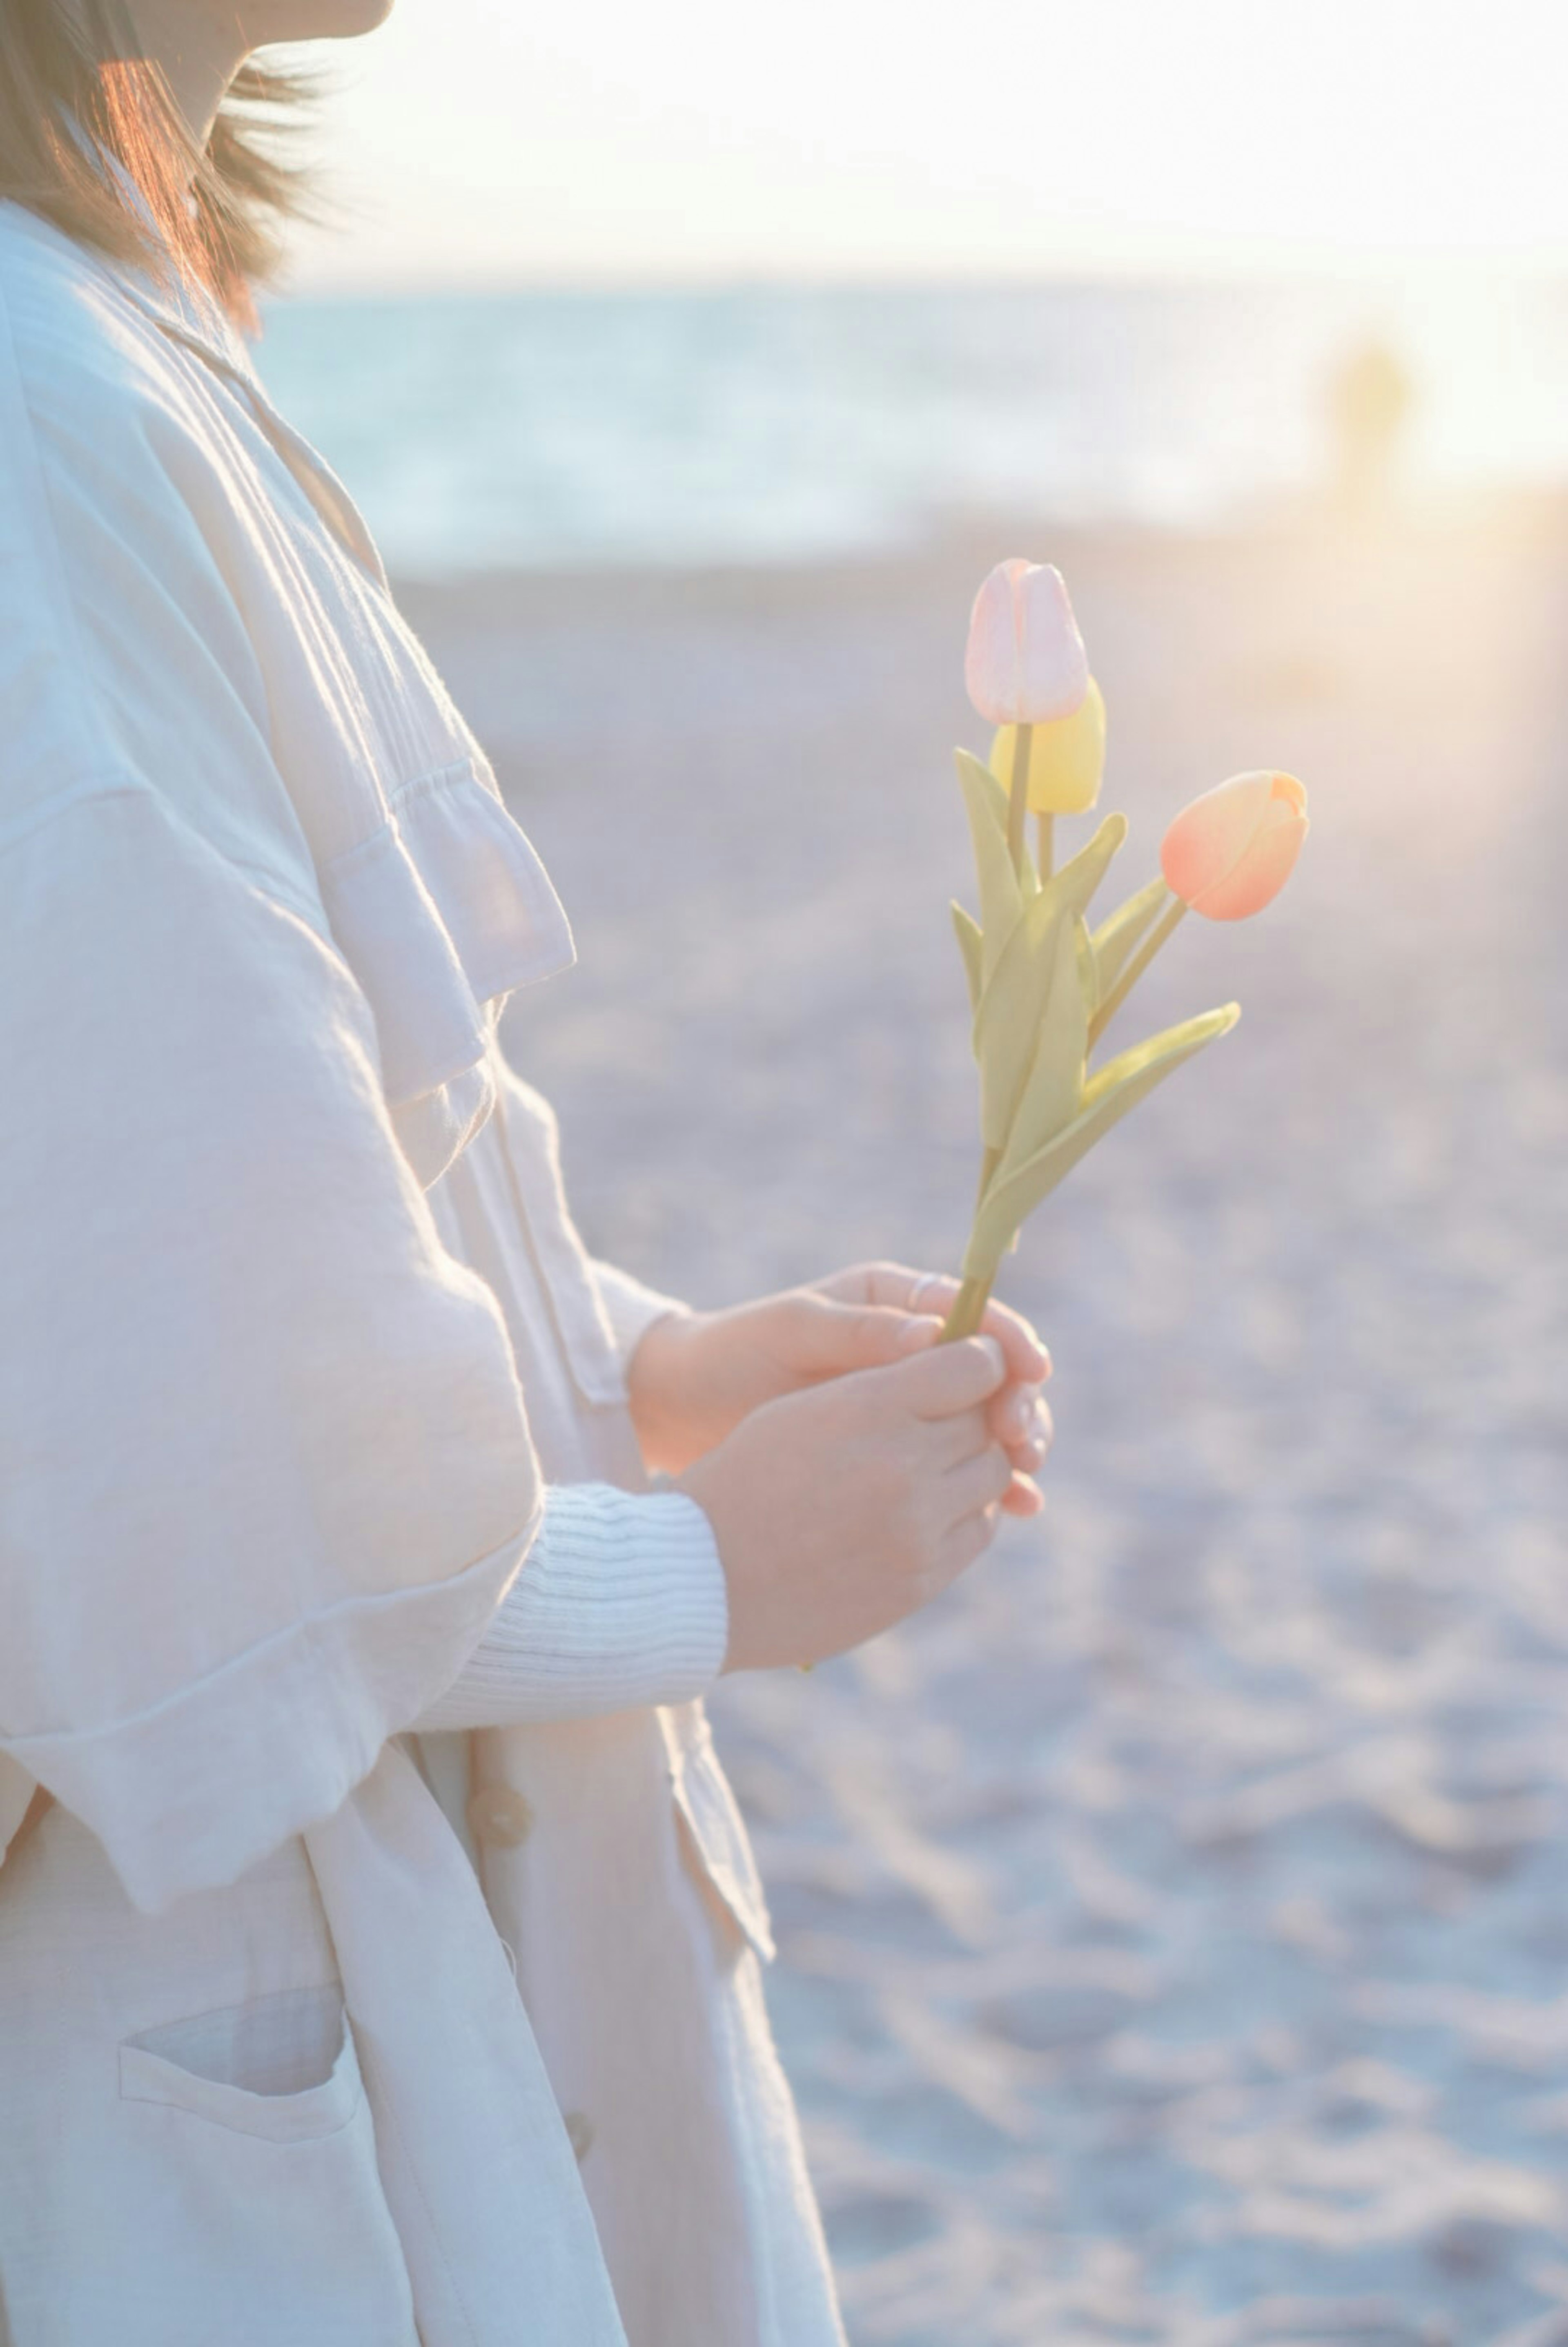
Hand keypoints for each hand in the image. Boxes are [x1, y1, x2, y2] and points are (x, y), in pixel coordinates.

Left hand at [626, 1260, 1052, 1506]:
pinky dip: (995, 1483)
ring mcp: (915, 1407)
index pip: (975, 1316)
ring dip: (1016, 1443)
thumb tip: (933, 1333)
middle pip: (996, 1373)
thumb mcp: (794, 1332)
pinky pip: (964, 1466)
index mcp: (898, 1305)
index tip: (1031, 1367)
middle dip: (1020, 1400)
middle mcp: (919, 1352)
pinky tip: (1016, 1506)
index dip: (1010, 1341)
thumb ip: (861, 1332)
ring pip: (988, 1421)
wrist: (691, 1407)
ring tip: (1025, 1470)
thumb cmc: (738, 1353)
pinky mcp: (906, 1453)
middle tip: (1021, 1434)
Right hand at [678, 1335, 1021, 1670]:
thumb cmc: (744, 1480)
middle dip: (975, 1413)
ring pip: (994, 1476)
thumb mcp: (801, 1408)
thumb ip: (881, 1387)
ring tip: (934, 1465)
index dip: (983, 1358)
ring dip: (975, 1463)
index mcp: (869, 1407)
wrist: (704, 1580)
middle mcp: (903, 1465)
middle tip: (949, 1416)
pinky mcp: (920, 1579)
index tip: (973, 1363)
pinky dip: (966, 1513)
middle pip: (987, 1421)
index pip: (977, 1365)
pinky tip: (929, 1509)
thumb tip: (951, 1369)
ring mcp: (917, 1529)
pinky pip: (978, 1531)